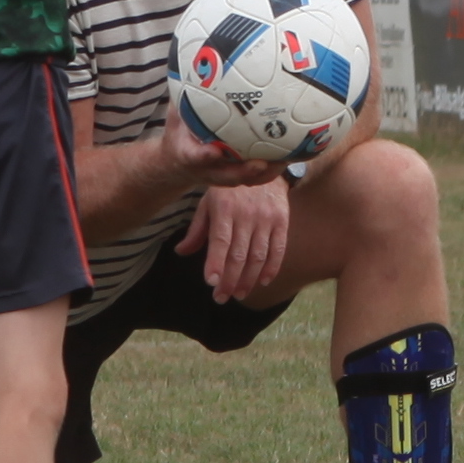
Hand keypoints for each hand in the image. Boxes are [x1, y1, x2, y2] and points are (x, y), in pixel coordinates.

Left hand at [182, 171, 294, 302]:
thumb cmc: (229, 190)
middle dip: (230, 280)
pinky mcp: (282, 220)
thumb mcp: (208, 203)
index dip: (215, 263)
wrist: (262, 164)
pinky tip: (262, 281)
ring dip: (249, 279)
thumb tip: (181, 252)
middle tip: (222, 297)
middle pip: (239, 254)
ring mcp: (266, 218)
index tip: (211, 283)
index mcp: (224, 208)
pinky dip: (271, 268)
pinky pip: (278, 249)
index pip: (220, 240)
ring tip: (239, 294)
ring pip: (258, 256)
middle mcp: (246, 214)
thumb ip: (197, 230)